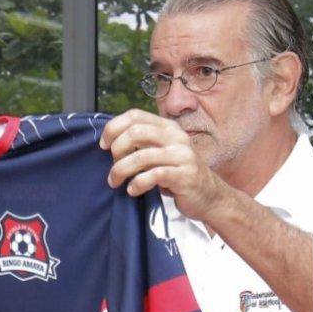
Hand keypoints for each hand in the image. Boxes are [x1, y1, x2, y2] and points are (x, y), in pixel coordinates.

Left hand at [101, 109, 231, 222]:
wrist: (209, 196)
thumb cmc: (177, 174)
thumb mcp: (159, 153)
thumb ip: (141, 144)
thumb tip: (109, 142)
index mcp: (168, 128)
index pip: (134, 116)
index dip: (113, 128)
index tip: (104, 145)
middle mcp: (176, 137)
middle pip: (135, 132)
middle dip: (116, 150)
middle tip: (113, 167)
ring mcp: (182, 155)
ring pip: (141, 156)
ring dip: (121, 171)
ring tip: (116, 182)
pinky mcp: (184, 175)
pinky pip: (153, 175)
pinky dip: (137, 184)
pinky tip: (133, 190)